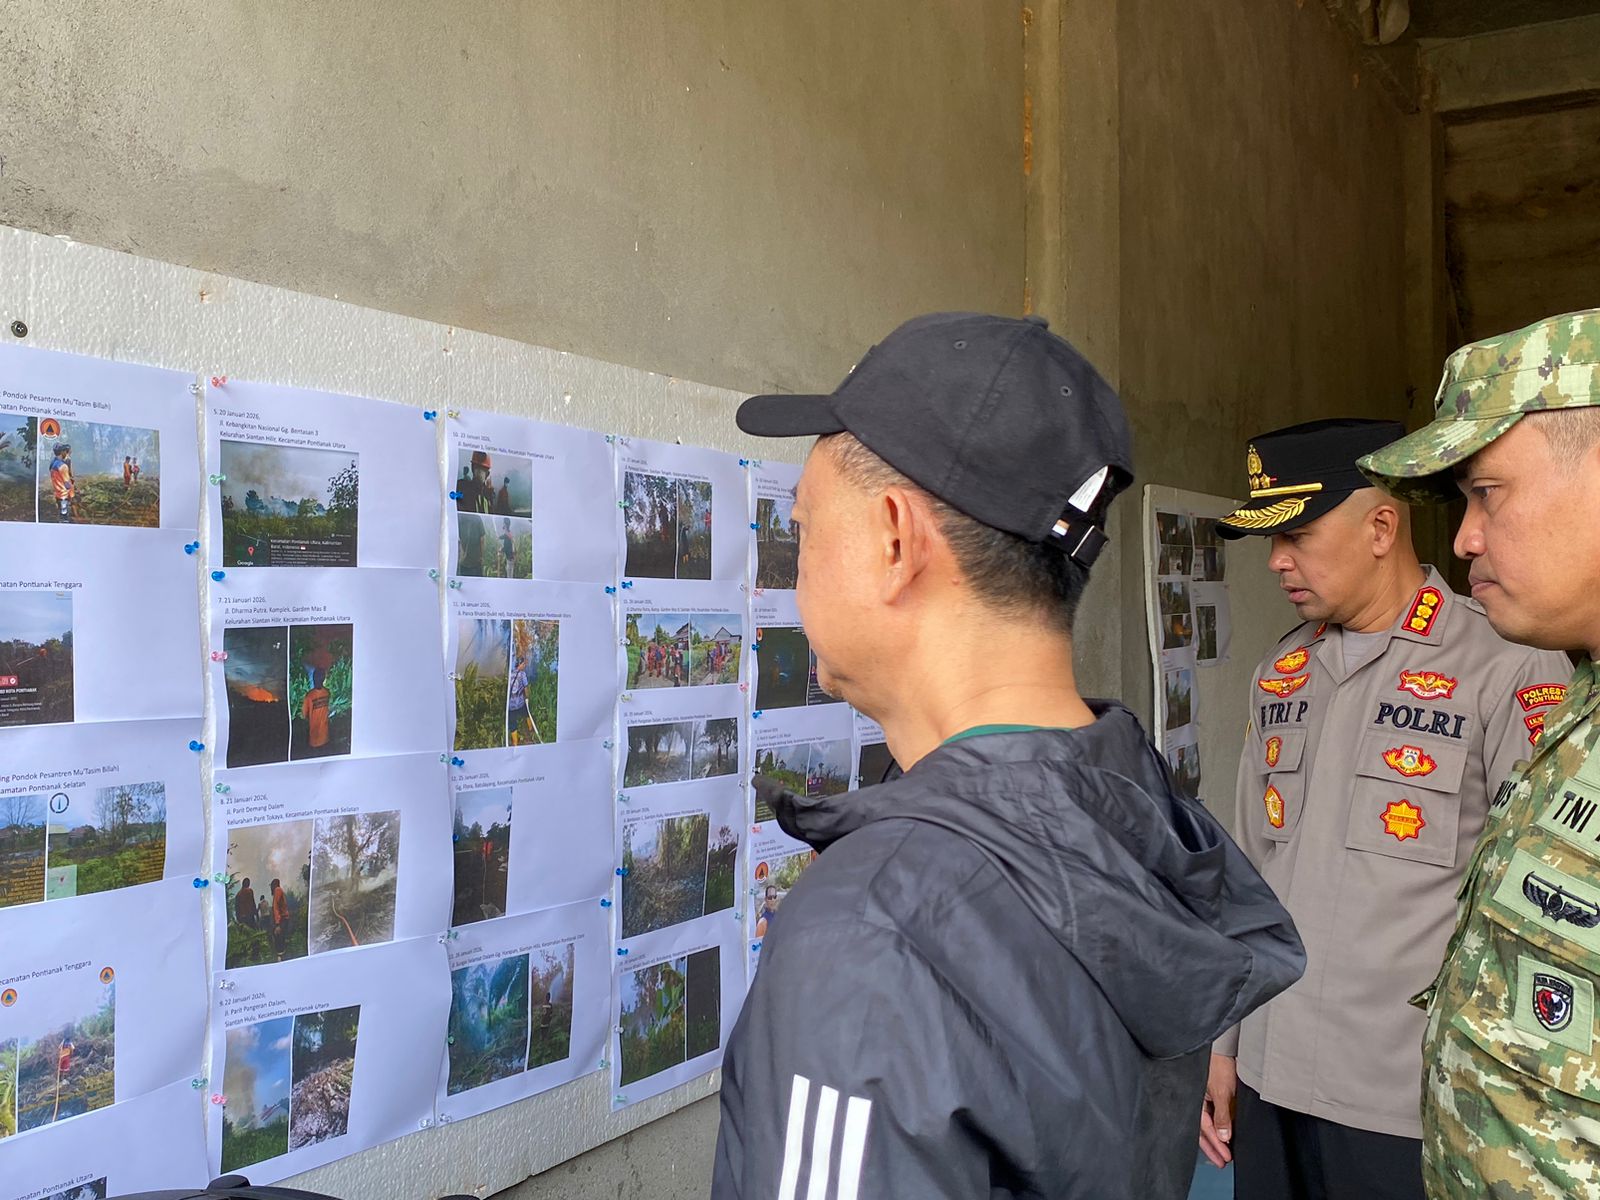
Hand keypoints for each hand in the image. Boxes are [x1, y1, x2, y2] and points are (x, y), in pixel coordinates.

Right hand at [1199, 1053, 1236, 1168]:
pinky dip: (1215, 1127)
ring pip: (1205, 1124)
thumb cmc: (1217, 1064)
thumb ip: (1222, 1115)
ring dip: (1214, 1139)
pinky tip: (1220, 1134)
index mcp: (1194, 1102)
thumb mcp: (1222, 1092)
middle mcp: (1195, 1101)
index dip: (1215, 1146)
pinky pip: (1209, 1115)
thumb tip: (1223, 1136)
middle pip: (1202, 1131)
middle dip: (1212, 1147)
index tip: (1225, 1158)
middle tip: (1222, 1161)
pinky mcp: (1207, 1093)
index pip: (1205, 1130)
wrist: (1221, 1046)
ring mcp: (1201, 1098)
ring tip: (1223, 1153)